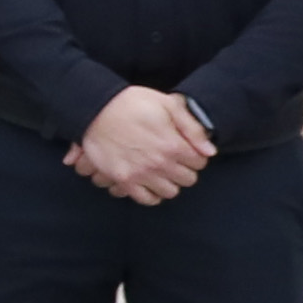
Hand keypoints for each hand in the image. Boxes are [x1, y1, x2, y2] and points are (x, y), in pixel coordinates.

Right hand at [69, 84, 214, 204]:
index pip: (200, 162)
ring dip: (169, 182)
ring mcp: (141, 174)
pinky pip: (146, 199)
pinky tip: (149, 182)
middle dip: (184, 169)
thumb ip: (192, 127)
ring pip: (170, 192)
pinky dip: (151, 194)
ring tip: (161, 171)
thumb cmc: (130, 103)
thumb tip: (210, 151)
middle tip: (173, 159)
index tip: (186, 149)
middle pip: (188, 179)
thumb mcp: (166, 104)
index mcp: (173, 144)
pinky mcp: (123, 179)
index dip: (195, 154)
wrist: (93, 108)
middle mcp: (159, 163)